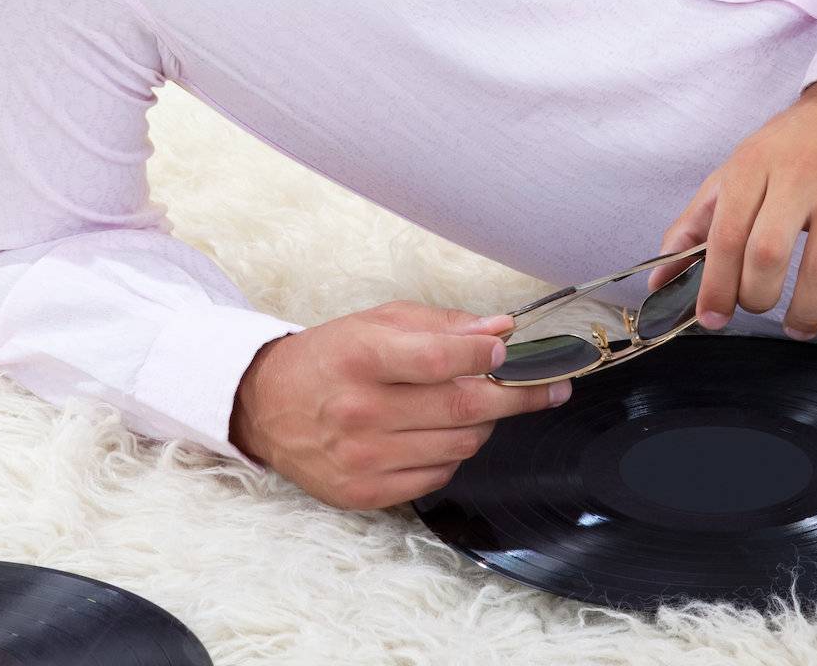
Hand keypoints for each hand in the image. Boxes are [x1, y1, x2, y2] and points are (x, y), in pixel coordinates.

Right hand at [228, 299, 572, 509]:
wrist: (268, 406)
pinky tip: (442, 433)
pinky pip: (439, 476)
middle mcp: (360, 411)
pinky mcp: (367, 494)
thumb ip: (441, 325)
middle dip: (516, 396)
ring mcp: (363, 459)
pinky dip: (453, 454)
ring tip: (481, 403)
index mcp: (361, 358)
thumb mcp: (377, 322)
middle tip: (548, 385)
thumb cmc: (330, 356)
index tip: (510, 350)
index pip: (437, 359)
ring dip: (484, 423)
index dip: (483, 355)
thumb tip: (499, 330)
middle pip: (460, 408)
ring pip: (459, 446)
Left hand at [645, 76, 816, 340]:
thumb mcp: (737, 170)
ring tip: (797, 326)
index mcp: (752, 165)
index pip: (724, 234)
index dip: (714, 286)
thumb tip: (660, 279)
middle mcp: (799, 174)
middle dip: (756, 299)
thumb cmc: (794, 145)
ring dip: (804, 313)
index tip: (711, 317)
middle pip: (767, 253)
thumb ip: (696, 224)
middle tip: (756, 309)